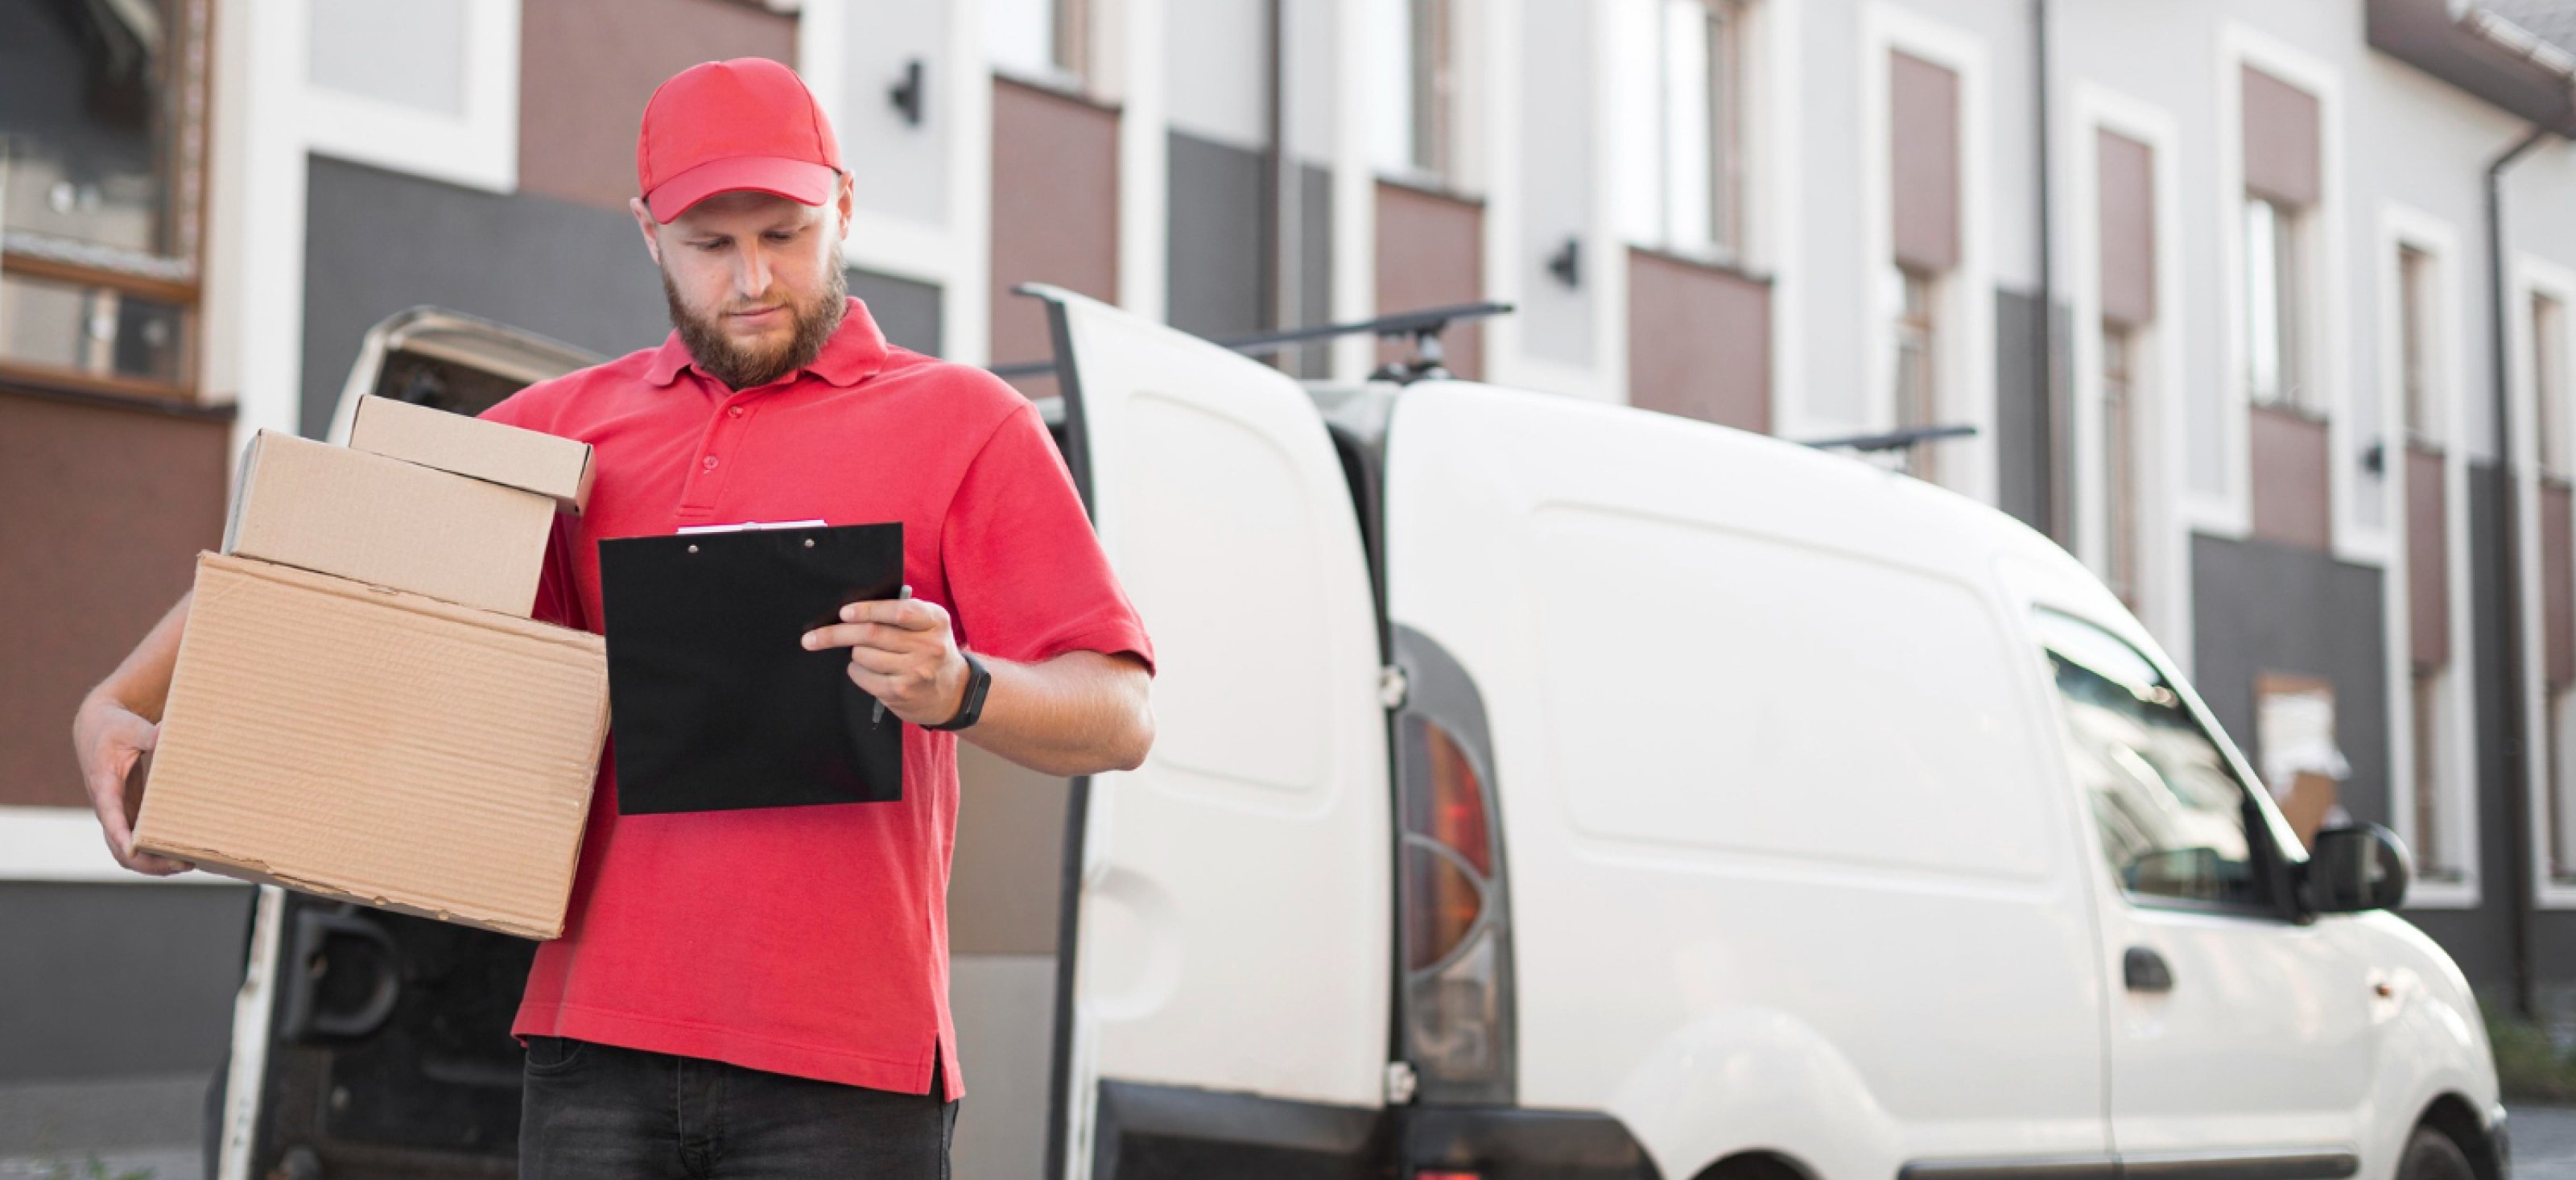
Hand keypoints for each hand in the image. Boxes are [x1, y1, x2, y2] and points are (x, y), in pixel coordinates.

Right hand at [70, 694, 191, 875]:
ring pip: (126, 852)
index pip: (109, 816)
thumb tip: (167, 733)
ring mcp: (117, 814)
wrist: (95, 728)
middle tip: (183, 863)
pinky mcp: (127, 814)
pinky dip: (153, 854)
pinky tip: (179, 856)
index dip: (121, 836)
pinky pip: (135, 843)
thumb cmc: (114, 727)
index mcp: (104, 786)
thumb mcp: (129, 727)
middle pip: (118, 847)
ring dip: (152, 863)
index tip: (134, 851)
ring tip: (186, 865)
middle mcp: (107, 807)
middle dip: (147, 861)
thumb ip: (148, 734)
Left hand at [802, 596, 967, 726]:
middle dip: (837, 634)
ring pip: (864, 655)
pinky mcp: (902, 692)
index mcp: (935, 621)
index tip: (844, 613)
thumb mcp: (929, 626)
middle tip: (812, 637)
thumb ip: (902, 614)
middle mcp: (929, 646)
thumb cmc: (931, 651)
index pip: (899, 611)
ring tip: (863, 654)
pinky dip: (856, 671)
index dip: (868, 610)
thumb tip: (854, 611)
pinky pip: (864, 676)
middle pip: (873, 634)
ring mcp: (916, 671)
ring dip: (854, 653)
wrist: (954, 692)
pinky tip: (866, 670)